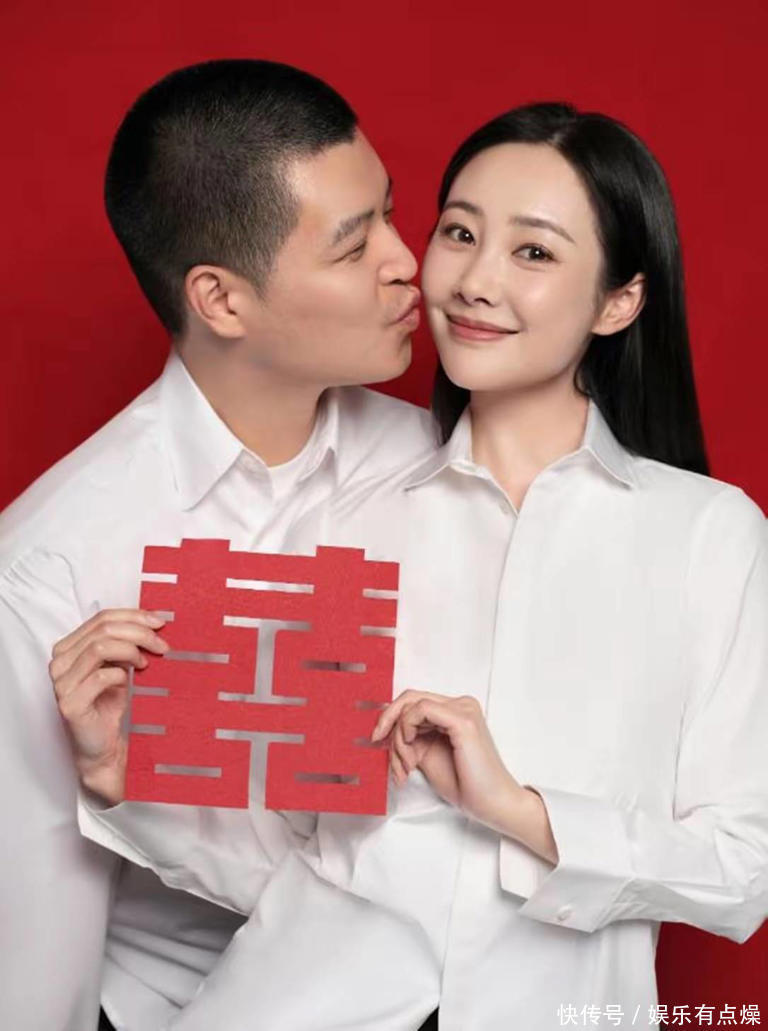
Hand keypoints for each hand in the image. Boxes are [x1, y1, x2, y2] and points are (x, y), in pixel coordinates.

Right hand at [50, 608, 168, 804]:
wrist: (103, 747)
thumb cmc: (109, 705)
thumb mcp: (118, 666)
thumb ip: (124, 643)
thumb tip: (153, 621)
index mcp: (67, 648)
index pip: (101, 618)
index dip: (133, 616)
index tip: (160, 622)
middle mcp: (59, 662)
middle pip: (103, 630)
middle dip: (139, 632)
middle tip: (161, 644)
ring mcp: (61, 683)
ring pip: (100, 648)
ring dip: (131, 650)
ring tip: (147, 662)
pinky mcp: (70, 703)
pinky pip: (101, 676)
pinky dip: (121, 674)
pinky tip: (129, 681)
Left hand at [371, 690, 525, 835]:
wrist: (492, 804)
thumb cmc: (465, 784)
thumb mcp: (427, 755)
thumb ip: (411, 737)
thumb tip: (385, 729)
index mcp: (455, 711)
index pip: (414, 701)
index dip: (391, 717)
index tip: (377, 739)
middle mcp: (461, 704)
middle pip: (410, 698)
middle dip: (389, 723)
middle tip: (378, 744)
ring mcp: (463, 709)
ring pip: (412, 706)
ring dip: (399, 737)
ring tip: (406, 767)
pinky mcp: (462, 720)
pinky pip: (420, 710)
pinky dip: (407, 730)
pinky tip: (412, 756)